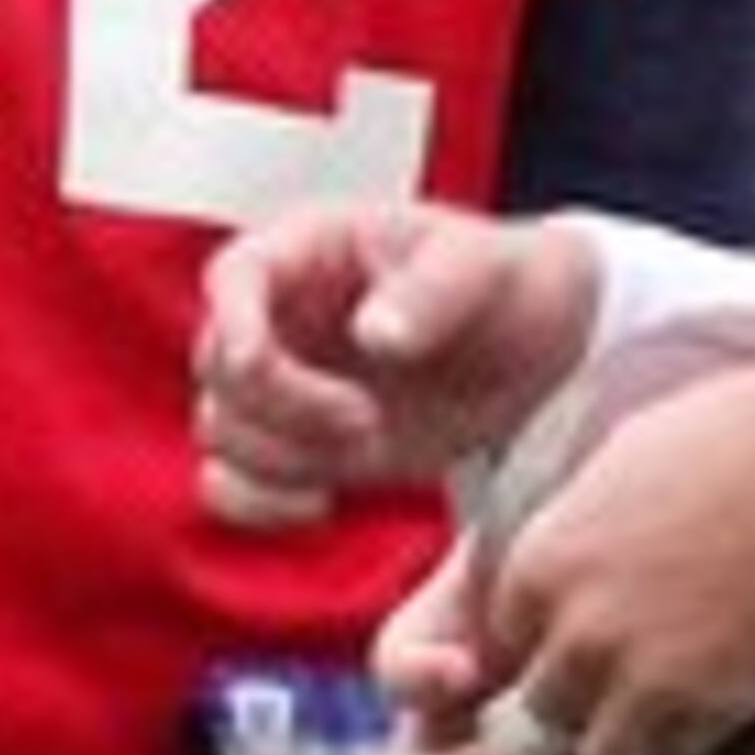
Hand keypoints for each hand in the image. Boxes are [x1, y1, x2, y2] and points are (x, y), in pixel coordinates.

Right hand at [193, 203, 597, 527]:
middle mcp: (280, 315)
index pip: (235, 274)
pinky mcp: (294, 446)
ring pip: (219, 428)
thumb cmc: (506, 283)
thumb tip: (375, 335)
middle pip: (217, 366)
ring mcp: (283, 385)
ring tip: (370, 446)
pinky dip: (259, 504)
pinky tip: (324, 503)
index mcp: (312, 250)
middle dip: (285, 405)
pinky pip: (229, 483)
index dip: (232, 320)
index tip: (257, 361)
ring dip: (279, 456)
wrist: (538, 351)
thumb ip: (433, 291)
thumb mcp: (484, 267)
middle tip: (370, 419)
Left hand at [445, 329, 754, 754]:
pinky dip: (689, 739)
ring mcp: (645, 676)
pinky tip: (716, 693)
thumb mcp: (616, 461)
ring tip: (665, 703)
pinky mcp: (714, 705)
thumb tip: (548, 555)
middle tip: (627, 672)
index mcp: (543, 561)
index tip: (582, 627)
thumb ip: (568, 525)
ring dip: (627, 739)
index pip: (501, 640)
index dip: (545, 636)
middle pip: (542, 708)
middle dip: (579, 697)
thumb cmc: (734, 436)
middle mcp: (580, 630)